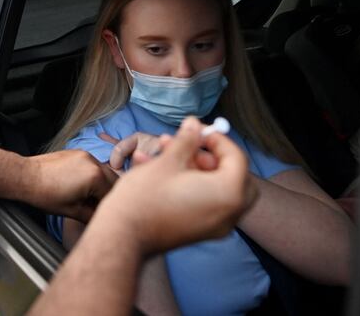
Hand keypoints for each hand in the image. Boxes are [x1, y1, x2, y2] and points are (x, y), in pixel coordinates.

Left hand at [25, 150, 118, 222]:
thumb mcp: (72, 211)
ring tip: (89, 197)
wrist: (27, 176)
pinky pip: (93, 165)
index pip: (112, 195)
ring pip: (104, 172)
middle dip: (107, 194)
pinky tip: (82, 186)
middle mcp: (94, 162)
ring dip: (101, 184)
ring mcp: (86, 155)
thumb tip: (101, 218)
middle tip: (97, 207)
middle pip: (113, 181)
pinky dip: (93, 175)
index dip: (107, 207)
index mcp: (95, 177)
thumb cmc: (45, 194)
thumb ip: (92, 215)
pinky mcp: (78, 153)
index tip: (102, 214)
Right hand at [93, 117, 256, 255]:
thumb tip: (195, 123)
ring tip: (165, 152)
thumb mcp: (168, 160)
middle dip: (213, 156)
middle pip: (235, 177)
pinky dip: (193, 185)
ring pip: (218, 189)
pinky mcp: (200, 232)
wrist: (123, 235)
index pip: (236, 158)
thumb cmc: (146, 197)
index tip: (197, 131)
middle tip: (190, 146)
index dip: (217, 139)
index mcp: (228, 194)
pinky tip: (163, 172)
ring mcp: (216, 227)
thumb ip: (187, 140)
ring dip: (197, 168)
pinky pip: (206, 202)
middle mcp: (229, 214)